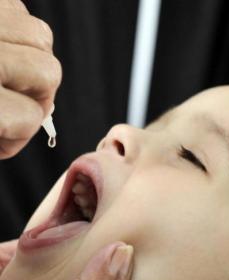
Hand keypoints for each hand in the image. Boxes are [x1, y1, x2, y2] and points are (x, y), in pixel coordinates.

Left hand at [0, 0, 61, 158]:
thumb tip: (33, 122)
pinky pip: (21, 12)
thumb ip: (3, 128)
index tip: (1, 141)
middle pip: (47, 72)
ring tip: (3, 71)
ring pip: (41, 38)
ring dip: (30, 60)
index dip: (17, 136)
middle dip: (33, 96)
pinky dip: (17, 32)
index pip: (28, 116)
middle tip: (8, 104)